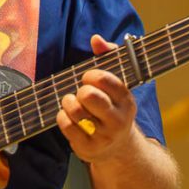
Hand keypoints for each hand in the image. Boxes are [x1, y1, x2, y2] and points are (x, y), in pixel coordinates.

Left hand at [56, 35, 137, 162]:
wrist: (120, 149)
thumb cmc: (112, 107)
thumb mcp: (116, 85)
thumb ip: (108, 57)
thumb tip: (96, 38)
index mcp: (126, 101)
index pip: (106, 80)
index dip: (92, 75)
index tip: (90, 78)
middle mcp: (118, 120)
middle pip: (89, 95)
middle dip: (81, 90)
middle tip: (83, 93)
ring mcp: (103, 136)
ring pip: (75, 110)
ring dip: (69, 102)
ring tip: (74, 103)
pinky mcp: (88, 148)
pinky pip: (65, 125)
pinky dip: (62, 116)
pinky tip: (70, 117)